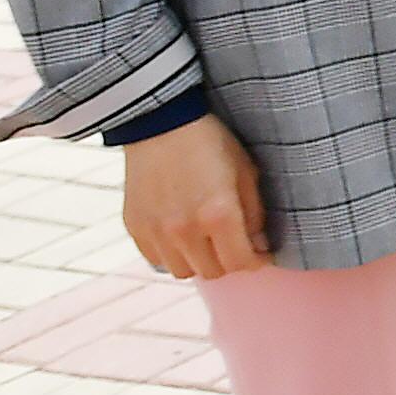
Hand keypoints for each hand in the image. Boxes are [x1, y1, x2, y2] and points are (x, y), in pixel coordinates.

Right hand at [122, 116, 267, 279]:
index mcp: (218, 214)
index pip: (241, 263)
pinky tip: (181, 234)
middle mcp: (184, 229)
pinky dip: (172, 254)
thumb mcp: (245, 172)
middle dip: (229, 261)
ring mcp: (156, 231)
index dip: (256, 262)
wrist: (159, 122)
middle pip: (213, 272)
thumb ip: (254, 215)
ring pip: (183, 271)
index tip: (260, 253)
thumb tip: (259, 245)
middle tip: (234, 244)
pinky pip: (156, 260)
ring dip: (199, 261)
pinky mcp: (135, 227)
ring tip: (206, 240)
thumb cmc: (209, 142)